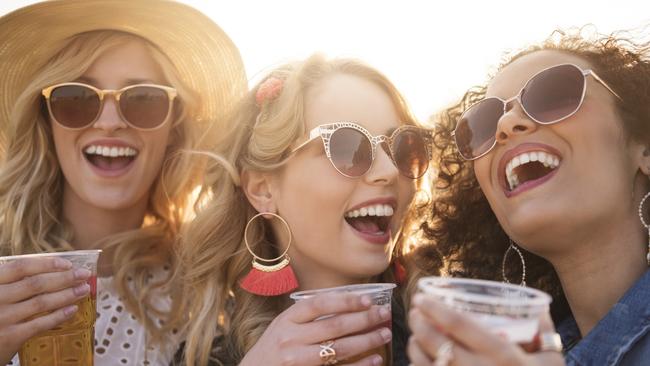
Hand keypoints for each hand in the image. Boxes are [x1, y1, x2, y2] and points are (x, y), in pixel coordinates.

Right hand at [0, 256, 91, 363]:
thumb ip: (14, 282)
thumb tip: (51, 271)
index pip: (21, 267)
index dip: (46, 264)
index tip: (68, 264)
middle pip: (36, 284)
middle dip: (64, 278)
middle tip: (85, 274)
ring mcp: (3, 318)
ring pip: (41, 302)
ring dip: (66, 295)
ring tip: (83, 290)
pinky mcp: (10, 337)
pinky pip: (40, 323)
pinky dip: (58, 316)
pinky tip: (72, 309)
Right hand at [240, 292, 391, 365]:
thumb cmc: (274, 348)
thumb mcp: (283, 326)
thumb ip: (307, 315)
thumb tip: (347, 302)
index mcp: (286, 320)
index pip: (319, 304)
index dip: (345, 300)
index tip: (368, 299)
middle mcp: (291, 339)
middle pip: (334, 326)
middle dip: (364, 319)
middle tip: (384, 314)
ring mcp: (298, 360)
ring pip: (340, 349)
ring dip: (367, 340)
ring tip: (385, 333)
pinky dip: (360, 365)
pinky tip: (376, 359)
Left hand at [408, 293, 564, 365]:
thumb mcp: (553, 360)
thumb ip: (544, 332)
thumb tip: (538, 309)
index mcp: (502, 355)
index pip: (459, 324)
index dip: (435, 308)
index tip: (420, 297)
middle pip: (435, 342)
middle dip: (418, 323)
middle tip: (414, 312)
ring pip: (425, 363)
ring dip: (414, 345)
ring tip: (415, 335)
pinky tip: (421, 360)